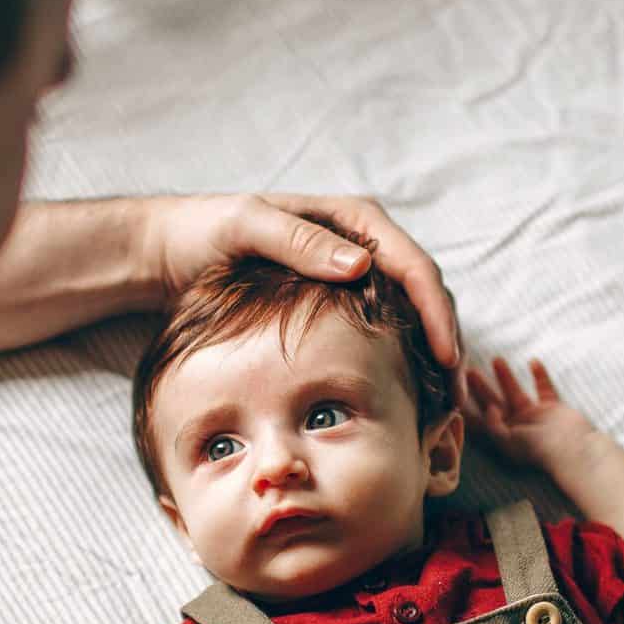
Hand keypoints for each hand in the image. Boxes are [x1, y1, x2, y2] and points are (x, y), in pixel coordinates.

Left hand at [149, 193, 460, 368]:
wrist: (170, 251)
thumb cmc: (204, 232)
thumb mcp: (245, 228)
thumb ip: (299, 242)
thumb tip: (360, 265)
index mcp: (354, 220)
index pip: (413, 265)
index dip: (437, 312)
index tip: (445, 356)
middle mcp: (363, 244)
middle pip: (425, 293)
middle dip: (447, 340)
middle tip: (453, 395)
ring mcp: (355, 274)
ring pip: (413, 314)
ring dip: (432, 355)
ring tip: (440, 404)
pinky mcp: (341, 303)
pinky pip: (386, 329)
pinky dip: (403, 359)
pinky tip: (406, 394)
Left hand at [462, 357, 596, 470]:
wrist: (573, 448)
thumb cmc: (539, 450)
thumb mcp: (508, 441)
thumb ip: (493, 425)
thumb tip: (487, 409)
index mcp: (504, 437)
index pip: (481, 421)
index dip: (468, 408)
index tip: (453, 392)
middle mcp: (517, 426)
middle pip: (495, 403)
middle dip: (482, 387)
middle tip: (468, 370)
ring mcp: (535, 416)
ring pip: (516, 392)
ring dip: (506, 377)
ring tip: (496, 359)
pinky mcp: (553, 408)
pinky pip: (544, 388)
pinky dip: (540, 375)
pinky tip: (533, 362)